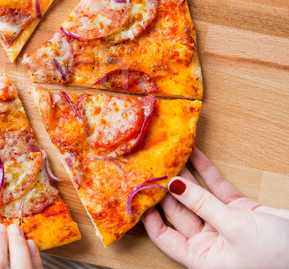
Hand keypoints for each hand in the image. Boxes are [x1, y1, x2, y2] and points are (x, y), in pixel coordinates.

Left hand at [142, 148, 288, 268]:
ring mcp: (222, 224)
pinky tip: (191, 153)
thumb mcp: (233, 228)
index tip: (137, 190)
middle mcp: (208, 242)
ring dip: (183, 175)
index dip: (148, 214)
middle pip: (177, 212)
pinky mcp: (238, 211)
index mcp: (200, 257)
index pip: (163, 235)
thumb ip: (201, 204)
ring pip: (196, 196)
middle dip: (164, 188)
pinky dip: (204, 171)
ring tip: (166, 154)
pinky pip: (215, 189)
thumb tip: (172, 184)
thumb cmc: (274, 256)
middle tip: (150, 165)